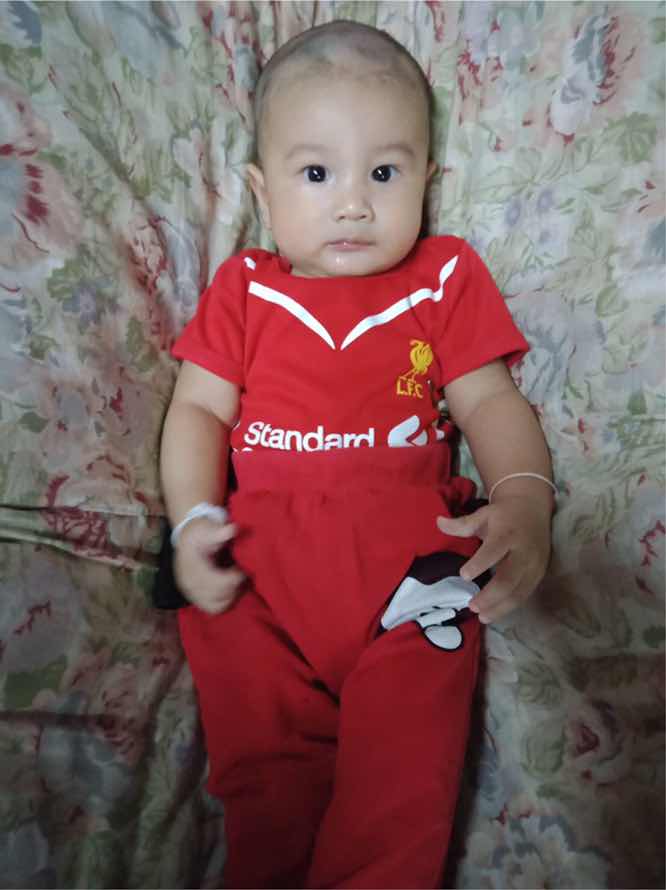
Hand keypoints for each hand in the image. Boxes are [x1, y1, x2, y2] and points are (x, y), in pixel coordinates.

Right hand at [174, 518, 244, 614]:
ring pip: (216, 605)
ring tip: (237, 583)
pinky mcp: (195, 598)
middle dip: (234, 587)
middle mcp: (189, 583)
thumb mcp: (208, 528)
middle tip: (242, 575)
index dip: (233, 579)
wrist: (187, 540)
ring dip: (231, 596)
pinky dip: (224, 602)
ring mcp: (191, 592)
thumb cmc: (200, 533)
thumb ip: (220, 531)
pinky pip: (212, 608)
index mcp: (191, 566)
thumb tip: (232, 529)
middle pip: (217, 596)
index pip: (215, 582)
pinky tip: (231, 591)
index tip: (241, 570)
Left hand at [436, 495, 551, 623]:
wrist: (533, 507)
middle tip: (472, 606)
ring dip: (501, 607)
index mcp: (507, 533)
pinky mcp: (539, 574)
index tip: (463, 575)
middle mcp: (523, 551)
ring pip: (518, 591)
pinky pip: (525, 594)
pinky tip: (496, 612)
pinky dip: (510, 606)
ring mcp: (534, 564)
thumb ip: (461, 524)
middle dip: (490, 596)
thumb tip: (438, 523)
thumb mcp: (482, 514)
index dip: (479, 564)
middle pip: (508, 578)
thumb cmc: (503, 514)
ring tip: (483, 616)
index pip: (493, 551)